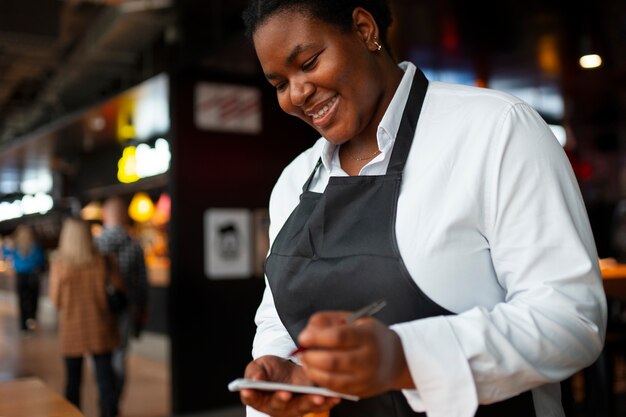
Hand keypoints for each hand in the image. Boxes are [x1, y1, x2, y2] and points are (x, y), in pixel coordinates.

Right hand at [241, 355, 340, 416]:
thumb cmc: (270, 371)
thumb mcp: (259, 366)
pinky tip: (334, 396)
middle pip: (278, 405)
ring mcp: (294, 406)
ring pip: (301, 407)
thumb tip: (255, 379)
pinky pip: (320, 405)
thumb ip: (254, 372)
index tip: (250, 390)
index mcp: (259, 397)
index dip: (251, 394)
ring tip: (318, 397)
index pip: (252, 398)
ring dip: (310, 403)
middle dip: (282, 399)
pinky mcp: (310, 403)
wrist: (288, 370)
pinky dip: (328, 401)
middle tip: (286, 394)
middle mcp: (277, 406)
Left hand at [296, 311, 414, 397]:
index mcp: (368, 336)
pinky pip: (336, 390)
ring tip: (306, 362)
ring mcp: (366, 378)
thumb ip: (328, 320)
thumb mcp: (354, 319)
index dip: (316, 337)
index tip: (303, 337)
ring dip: (312, 371)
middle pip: (333, 361)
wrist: (395, 359)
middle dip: (310, 357)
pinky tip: (316, 372)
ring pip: (332, 379)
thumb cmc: (369, 335)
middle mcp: (369, 358)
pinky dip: (321, 381)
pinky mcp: (361, 391)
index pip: (339, 337)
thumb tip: (307, 332)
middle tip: (301, 352)